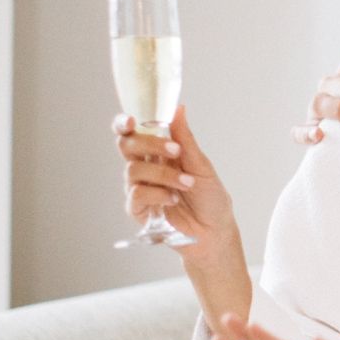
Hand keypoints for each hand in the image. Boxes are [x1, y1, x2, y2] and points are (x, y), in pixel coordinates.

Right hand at [113, 106, 233, 250]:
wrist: (215, 231)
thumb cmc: (210, 197)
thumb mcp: (201, 164)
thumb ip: (185, 138)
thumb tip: (178, 108)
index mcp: (157, 152)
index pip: (132, 133)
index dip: (123, 124)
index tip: (130, 119)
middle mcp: (145, 167)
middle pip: (126, 145)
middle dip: (149, 143)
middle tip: (175, 150)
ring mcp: (140, 188)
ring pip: (133, 170)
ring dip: (163, 174)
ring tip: (186, 183)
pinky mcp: (138, 210)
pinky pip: (137, 194)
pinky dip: (157, 194)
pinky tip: (174, 199)